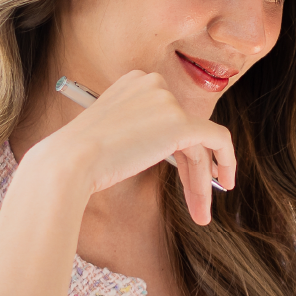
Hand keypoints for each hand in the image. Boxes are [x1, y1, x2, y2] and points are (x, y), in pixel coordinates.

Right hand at [52, 70, 237, 224]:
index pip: (168, 116)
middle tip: (197, 203)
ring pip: (198, 144)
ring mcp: (167, 101)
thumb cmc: (77, 157)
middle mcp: (153, 83)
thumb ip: (137, 129)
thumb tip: (161, 143)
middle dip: (192, 169)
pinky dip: (227, 160)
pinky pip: (218, 139)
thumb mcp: (107, 132)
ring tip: (201, 215)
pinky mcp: (181, 122)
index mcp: (134, 81)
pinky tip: (226, 183)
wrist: (68, 163)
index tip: (182, 175)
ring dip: (200, 180)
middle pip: (184, 131)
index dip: (178, 149)